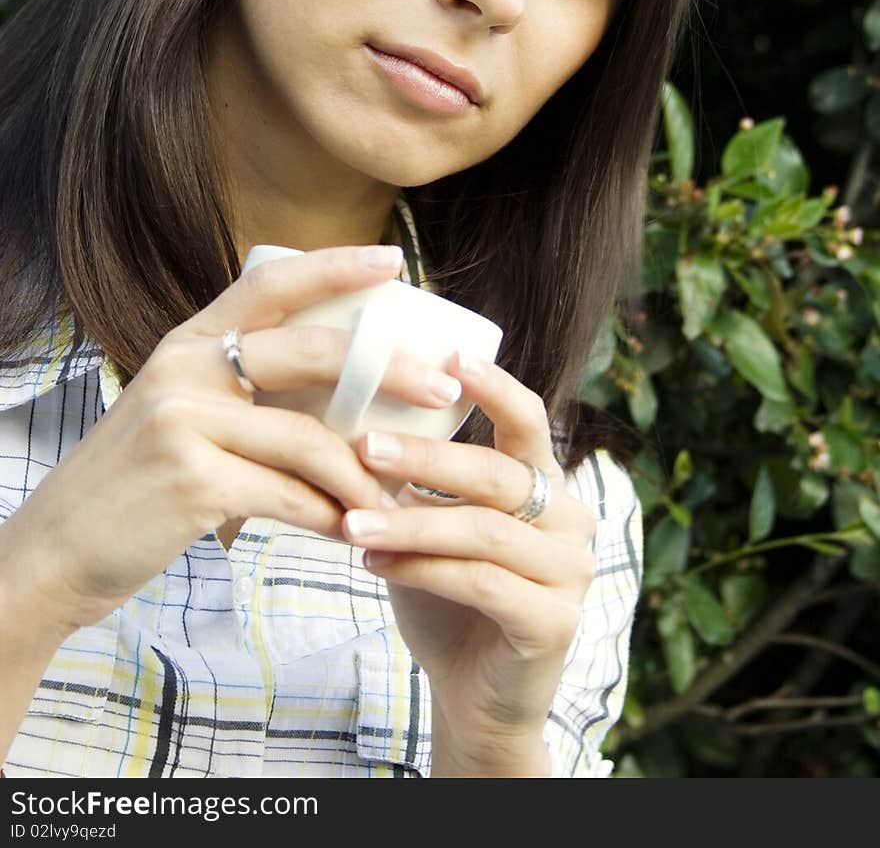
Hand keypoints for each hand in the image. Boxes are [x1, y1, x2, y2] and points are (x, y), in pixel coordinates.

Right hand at [0, 245, 463, 639]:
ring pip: (309, 438)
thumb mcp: (178, 415)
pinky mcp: (192, 481)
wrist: (54, 551)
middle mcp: (185, 369)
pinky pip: (289, 495)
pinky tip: (351, 532)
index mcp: (187, 344)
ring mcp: (185, 422)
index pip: (268, 285)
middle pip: (310, 353)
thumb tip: (341, 403)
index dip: (334, 267)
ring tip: (398, 497)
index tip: (391, 261)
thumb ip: (241, 395)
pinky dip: (329, 516)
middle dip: (389, 369)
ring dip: (364, 474)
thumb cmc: (134, 485)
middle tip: (443, 390)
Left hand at [342, 352, 596, 772]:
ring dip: (411, 523)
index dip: (496, 387)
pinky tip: (375, 567)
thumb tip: (353, 420)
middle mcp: (571, 521)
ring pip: (485, 531)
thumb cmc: (449, 597)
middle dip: (427, 457)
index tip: (452, 356)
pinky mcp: (556, 623)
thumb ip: (417, 483)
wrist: (473, 695)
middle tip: (364, 446)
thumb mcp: (431, 527)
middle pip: (499, 474)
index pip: (531, 422)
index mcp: (546, 487)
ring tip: (351, 523)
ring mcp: (571, 573)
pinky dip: (423, 570)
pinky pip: (482, 582)